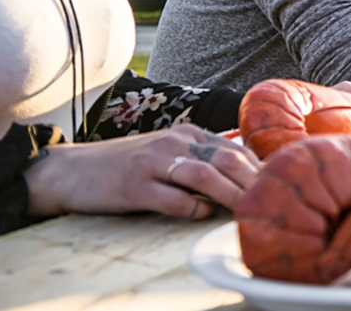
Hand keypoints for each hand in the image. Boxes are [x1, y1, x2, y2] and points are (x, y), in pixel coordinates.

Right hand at [24, 124, 260, 220]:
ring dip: (231, 195)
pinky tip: (201, 214)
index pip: (235, 150)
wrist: (71, 171)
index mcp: (186, 134)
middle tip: (274, 203)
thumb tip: (243, 179)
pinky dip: (192, 208)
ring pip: (205, 176)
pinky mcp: (135, 186)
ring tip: (249, 212)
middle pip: (227, 160)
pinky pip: (173, 198)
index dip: (259, 170)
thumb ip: (201, 161)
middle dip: (254, 183)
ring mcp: (154, 163)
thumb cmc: (126, 166)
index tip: (279, 187)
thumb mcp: (167, 154)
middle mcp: (174, 143)